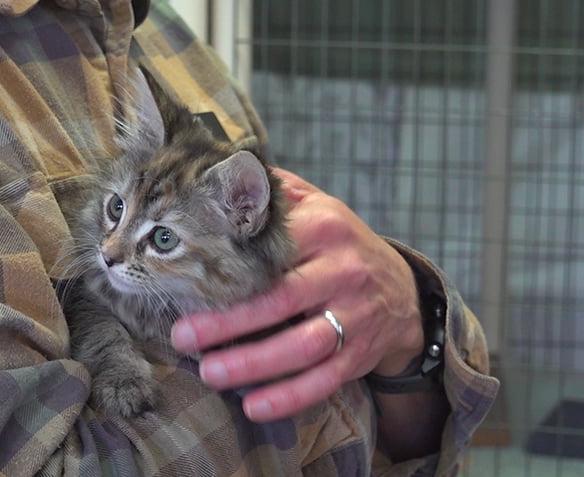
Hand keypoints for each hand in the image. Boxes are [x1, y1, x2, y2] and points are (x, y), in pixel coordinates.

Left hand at [171, 168, 424, 421]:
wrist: (401, 288)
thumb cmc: (339, 245)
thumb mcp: (317, 205)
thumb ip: (274, 192)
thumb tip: (220, 171)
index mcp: (326, 227)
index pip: (272, 248)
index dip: (227, 268)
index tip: (182, 280)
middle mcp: (344, 270)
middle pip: (280, 301)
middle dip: (227, 322)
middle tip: (182, 336)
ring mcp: (356, 316)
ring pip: (302, 346)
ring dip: (252, 364)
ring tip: (209, 373)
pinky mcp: (360, 354)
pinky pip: (324, 381)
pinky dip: (289, 397)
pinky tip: (253, 407)